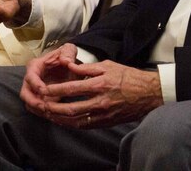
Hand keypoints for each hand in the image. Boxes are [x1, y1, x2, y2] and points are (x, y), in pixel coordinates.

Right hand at [20, 44, 81, 116]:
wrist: (69, 66)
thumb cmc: (66, 57)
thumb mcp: (69, 50)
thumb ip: (68, 52)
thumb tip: (66, 61)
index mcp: (35, 66)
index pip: (30, 77)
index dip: (35, 85)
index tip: (44, 91)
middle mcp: (32, 79)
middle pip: (25, 93)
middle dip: (33, 102)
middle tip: (45, 108)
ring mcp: (35, 91)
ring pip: (29, 104)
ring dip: (38, 110)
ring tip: (51, 114)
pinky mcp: (40, 99)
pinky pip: (37, 110)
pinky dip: (44, 114)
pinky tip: (54, 116)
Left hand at [29, 56, 162, 128]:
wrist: (149, 93)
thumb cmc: (127, 76)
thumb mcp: (107, 65)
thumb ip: (86, 68)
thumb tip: (69, 66)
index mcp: (98, 85)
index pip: (71, 89)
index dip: (55, 90)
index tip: (44, 90)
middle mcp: (100, 102)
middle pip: (71, 109)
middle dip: (54, 108)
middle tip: (42, 105)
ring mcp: (103, 114)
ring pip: (77, 121)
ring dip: (61, 119)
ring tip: (49, 115)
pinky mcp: (107, 122)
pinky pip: (86, 126)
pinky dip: (73, 124)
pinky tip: (64, 121)